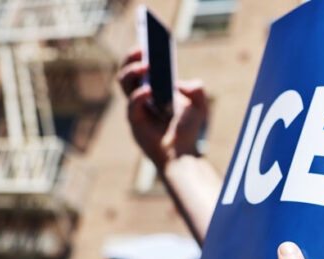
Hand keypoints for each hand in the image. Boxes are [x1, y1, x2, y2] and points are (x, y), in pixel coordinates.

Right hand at [117, 47, 207, 168]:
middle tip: (141, 48)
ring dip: (133, 71)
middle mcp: (141, 95)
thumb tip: (183, 84)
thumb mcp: (200, 105)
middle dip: (132, 57)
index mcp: (154, 87)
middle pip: (127, 70)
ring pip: (124, 83)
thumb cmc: (188, 130)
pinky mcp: (135, 123)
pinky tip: (150, 90)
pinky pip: (132, 105)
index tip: (147, 39)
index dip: (141, 52)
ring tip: (146, 64)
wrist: (184, 155)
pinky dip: (139, 96)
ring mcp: (136, 108)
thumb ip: (197, 90)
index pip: (141, 65)